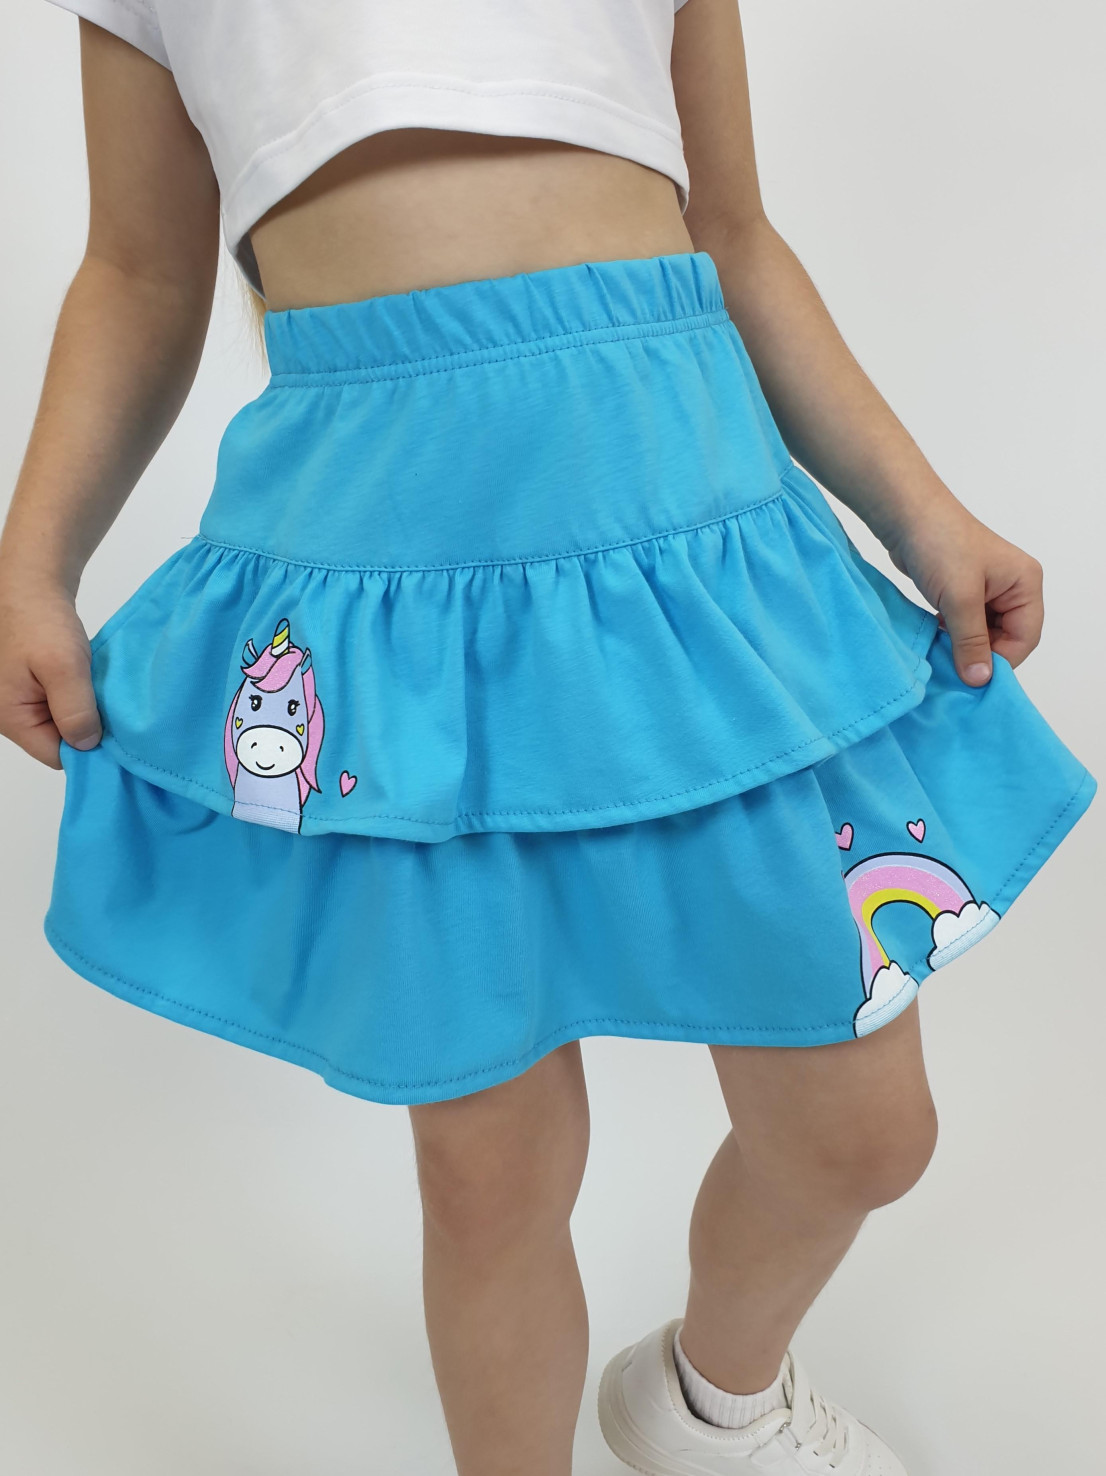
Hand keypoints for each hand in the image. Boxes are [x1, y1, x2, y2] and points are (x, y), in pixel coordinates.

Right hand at [0, 570, 101, 768]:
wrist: (31, 583)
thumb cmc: (40, 621)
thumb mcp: (63, 667)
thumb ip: (75, 710)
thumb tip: (87, 745)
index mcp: (9, 717)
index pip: (55, 755)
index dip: (86, 748)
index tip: (116, 734)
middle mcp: (10, 715)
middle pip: (58, 741)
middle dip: (87, 729)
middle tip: (117, 713)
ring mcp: (21, 700)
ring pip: (64, 723)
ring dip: (87, 712)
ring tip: (108, 698)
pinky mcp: (34, 687)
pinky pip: (62, 705)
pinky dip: (82, 699)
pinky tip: (98, 688)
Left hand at [885, 497, 1043, 685]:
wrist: (906, 515)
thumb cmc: (940, 544)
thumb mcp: (960, 598)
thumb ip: (971, 641)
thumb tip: (980, 679)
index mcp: (1025, 584)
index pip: (1026, 638)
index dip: (1001, 660)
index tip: (973, 677)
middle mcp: (1012, 588)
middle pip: (1006, 639)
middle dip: (980, 655)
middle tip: (953, 668)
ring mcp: (988, 590)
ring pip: (983, 634)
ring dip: (963, 647)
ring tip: (942, 655)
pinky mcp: (963, 592)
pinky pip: (965, 625)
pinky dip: (953, 636)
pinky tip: (936, 641)